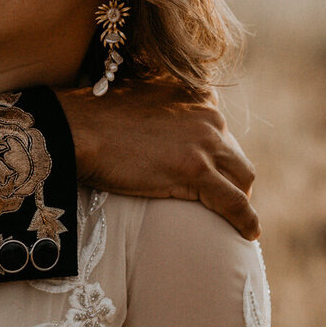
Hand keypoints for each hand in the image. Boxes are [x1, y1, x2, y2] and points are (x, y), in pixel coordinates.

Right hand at [58, 82, 258, 240]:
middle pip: (233, 152)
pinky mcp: (195, 171)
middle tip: (216, 194)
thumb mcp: (137, 94)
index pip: (219, 127)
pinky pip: (234, 202)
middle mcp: (207, 113)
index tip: (208, 167)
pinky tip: (249, 233)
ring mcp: (203, 142)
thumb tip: (160, 124)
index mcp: (194, 93)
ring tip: (233, 215)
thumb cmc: (94, 115)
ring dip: (240, 195)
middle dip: (228, 174)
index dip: (214, 151)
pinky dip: (245, 220)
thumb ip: (159, 102)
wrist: (77, 129)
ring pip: (241, 176)